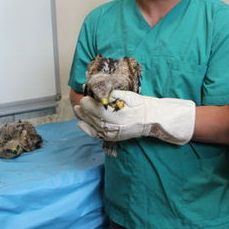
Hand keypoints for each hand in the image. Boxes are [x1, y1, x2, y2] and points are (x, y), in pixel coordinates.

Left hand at [74, 90, 195, 144]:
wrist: (151, 119)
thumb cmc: (140, 105)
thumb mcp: (127, 95)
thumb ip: (111, 94)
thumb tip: (97, 90)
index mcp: (112, 114)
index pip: (92, 107)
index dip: (88, 101)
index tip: (86, 96)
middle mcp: (109, 125)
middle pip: (90, 116)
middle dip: (84, 108)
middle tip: (82, 101)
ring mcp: (109, 133)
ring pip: (90, 124)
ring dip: (82, 116)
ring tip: (77, 109)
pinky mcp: (111, 137)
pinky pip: (95, 134)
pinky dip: (86, 129)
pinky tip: (80, 123)